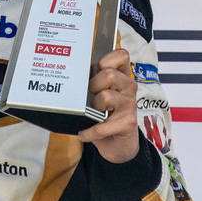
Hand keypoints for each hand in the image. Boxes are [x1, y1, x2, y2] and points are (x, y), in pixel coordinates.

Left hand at [78, 48, 140, 162]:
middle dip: (93, 85)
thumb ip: (93, 82)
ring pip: (106, 96)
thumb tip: (71, 74)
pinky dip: (89, 132)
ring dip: (93, 107)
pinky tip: (84, 134)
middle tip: (90, 96)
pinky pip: (102, 125)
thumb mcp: (100, 95)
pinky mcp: (128, 122)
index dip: (106, 60)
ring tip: (92, 114)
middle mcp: (129, 87)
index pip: (121, 55)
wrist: (119, 144)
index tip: (96, 70)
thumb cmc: (106, 116)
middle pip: (109, 74)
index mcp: (122, 76)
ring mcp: (130, 105)